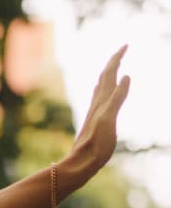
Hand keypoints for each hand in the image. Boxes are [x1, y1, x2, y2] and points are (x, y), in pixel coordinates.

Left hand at [70, 45, 130, 173]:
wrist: (80, 164)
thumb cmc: (96, 145)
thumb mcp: (109, 119)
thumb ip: (117, 98)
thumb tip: (126, 75)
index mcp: (102, 101)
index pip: (109, 73)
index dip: (117, 58)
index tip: (126, 44)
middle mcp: (97, 104)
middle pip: (105, 77)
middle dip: (114, 61)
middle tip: (124, 49)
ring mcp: (94, 113)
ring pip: (101, 88)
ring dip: (108, 74)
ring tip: (114, 66)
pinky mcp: (94, 122)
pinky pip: (100, 100)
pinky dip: (105, 90)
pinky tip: (103, 95)